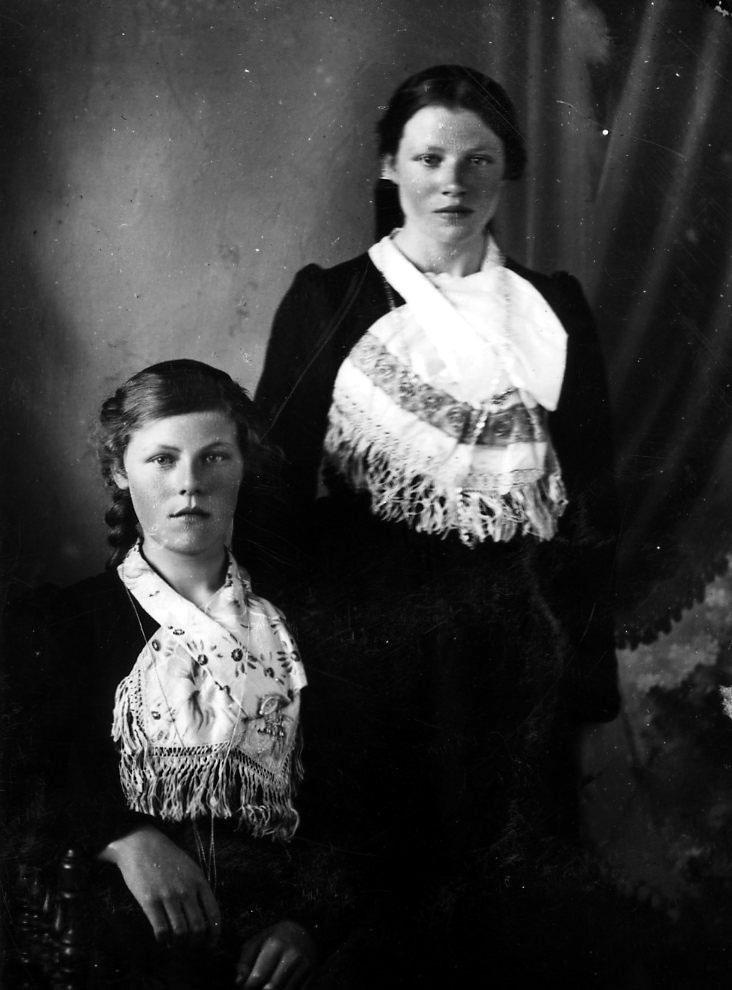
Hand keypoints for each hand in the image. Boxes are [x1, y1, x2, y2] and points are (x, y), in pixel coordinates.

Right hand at [99, 825, 220, 943]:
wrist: (141, 844)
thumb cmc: (166, 857)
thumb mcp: (190, 867)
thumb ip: (198, 888)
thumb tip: (205, 915)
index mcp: (199, 881)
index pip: (214, 914)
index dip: (214, 934)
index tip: (210, 944)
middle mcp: (187, 890)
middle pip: (198, 928)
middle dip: (196, 943)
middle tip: (190, 948)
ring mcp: (168, 895)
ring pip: (181, 932)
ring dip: (179, 944)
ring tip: (175, 944)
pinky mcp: (149, 900)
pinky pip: (161, 930)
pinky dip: (163, 940)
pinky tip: (162, 938)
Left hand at [236, 920, 316, 988]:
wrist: (307, 930)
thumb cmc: (277, 937)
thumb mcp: (259, 940)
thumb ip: (246, 959)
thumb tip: (239, 982)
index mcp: (275, 944)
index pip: (258, 976)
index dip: (247, 987)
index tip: (244, 988)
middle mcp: (291, 955)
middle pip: (271, 987)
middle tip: (255, 988)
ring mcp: (304, 966)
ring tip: (267, 986)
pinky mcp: (313, 974)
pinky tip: (280, 987)